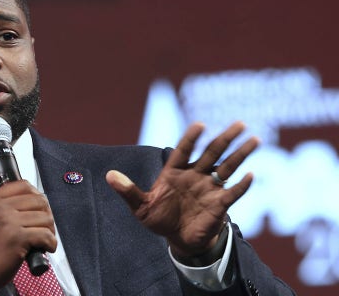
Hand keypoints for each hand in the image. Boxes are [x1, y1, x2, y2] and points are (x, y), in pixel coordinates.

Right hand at [0, 180, 56, 294]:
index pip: (23, 185)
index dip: (36, 195)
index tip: (39, 206)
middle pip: (38, 200)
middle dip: (47, 214)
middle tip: (45, 226)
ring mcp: (8, 222)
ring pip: (45, 217)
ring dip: (50, 230)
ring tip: (45, 238)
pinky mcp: (18, 238)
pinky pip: (45, 235)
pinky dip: (51, 243)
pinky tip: (46, 247)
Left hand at [106, 121, 258, 257]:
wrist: (177, 239)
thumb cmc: (158, 218)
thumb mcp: (140, 206)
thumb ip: (128, 191)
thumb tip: (108, 175)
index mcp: (175, 171)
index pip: (184, 149)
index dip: (192, 138)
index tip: (200, 125)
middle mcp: (195, 175)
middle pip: (212, 152)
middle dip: (225, 138)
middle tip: (239, 124)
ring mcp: (209, 188)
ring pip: (227, 167)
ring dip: (240, 155)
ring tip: (254, 140)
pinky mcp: (220, 204)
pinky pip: (232, 193)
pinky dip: (242, 185)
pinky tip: (251, 176)